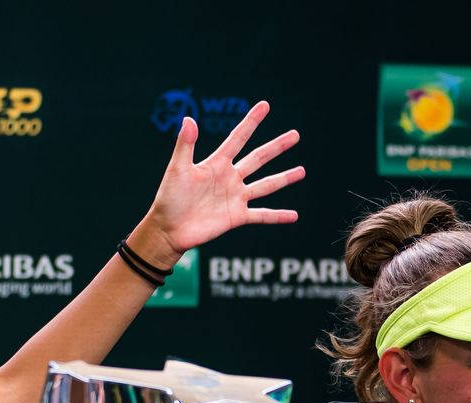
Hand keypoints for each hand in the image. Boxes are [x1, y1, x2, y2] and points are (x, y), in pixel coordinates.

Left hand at [130, 100, 303, 266]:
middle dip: (277, 147)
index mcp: (216, 163)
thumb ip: (185, 145)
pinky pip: (262, 215)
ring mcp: (235, 197)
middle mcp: (230, 178)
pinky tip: (294, 216)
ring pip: (265, 185)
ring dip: (284, 178)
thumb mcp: (177, 169)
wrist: (168, 229)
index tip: (265, 106)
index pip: (238, 138)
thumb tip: (189, 118)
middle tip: (295, 135)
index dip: (251, 122)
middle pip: (258, 158)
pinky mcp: (237, 217)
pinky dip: (278, 216)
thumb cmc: (169, 198)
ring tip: (302, 171)